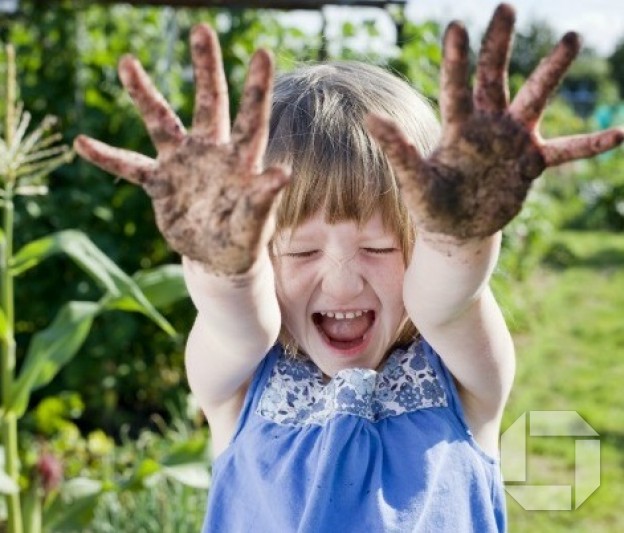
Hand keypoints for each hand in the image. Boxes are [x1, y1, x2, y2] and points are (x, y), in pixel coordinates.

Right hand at [74, 24, 289, 274]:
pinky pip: (130, 166)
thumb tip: (283, 173)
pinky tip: (82, 143)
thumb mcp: (254, 223)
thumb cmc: (243, 238)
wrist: (219, 257)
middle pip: (208, 103)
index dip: (256, 88)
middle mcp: (211, 152)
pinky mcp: (160, 183)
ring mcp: (183, 164)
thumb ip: (263, 199)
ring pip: (162, 122)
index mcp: (240, 160)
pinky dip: (108, 157)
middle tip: (201, 29)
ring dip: (145, 95)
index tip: (263, 52)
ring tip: (127, 63)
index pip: (251, 119)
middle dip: (205, 68)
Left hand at [368, 3, 623, 240]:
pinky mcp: (531, 164)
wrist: (456, 227)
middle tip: (506, 8)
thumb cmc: (431, 204)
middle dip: (499, 46)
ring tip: (569, 39)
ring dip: (550, 73)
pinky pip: (566, 151)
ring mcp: (512, 142)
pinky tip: (620, 133)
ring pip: (534, 100)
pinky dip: (590, 145)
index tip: (456, 26)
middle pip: (494, 79)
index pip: (456, 88)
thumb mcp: (415, 181)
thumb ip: (399, 151)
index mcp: (457, 128)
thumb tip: (370, 119)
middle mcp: (486, 126)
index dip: (456, 60)